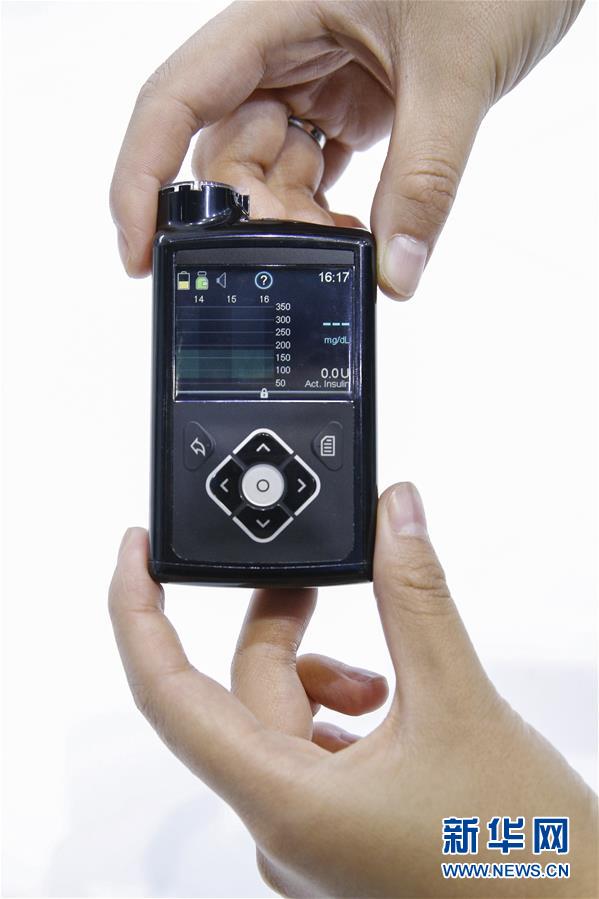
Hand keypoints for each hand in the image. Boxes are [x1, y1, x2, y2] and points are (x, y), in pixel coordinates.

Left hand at [109, 483, 596, 896]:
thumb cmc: (523, 864)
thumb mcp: (463, 706)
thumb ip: (417, 598)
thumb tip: (395, 515)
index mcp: (285, 804)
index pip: (167, 695)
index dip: (137, 614)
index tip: (137, 552)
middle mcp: (282, 828)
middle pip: (248, 693)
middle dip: (283, 622)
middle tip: (327, 574)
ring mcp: (310, 837)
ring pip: (285, 721)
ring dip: (324, 674)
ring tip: (388, 673)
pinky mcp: (340, 835)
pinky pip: (313, 751)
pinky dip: (342, 710)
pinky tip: (390, 707)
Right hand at [110, 0, 582, 297]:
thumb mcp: (456, 75)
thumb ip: (425, 178)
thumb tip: (396, 271)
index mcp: (276, 13)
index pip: (176, 97)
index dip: (142, 175)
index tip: (140, 248)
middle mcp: (280, 49)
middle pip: (222, 150)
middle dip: (250, 216)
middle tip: (294, 259)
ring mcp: (313, 79)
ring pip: (267, 169)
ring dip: (292, 221)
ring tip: (341, 244)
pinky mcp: (345, 105)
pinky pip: (310, 171)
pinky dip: (323, 211)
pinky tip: (350, 232)